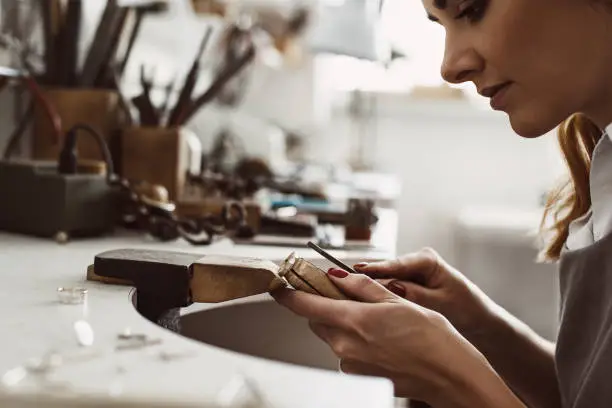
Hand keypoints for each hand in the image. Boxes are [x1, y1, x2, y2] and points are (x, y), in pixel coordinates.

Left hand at [271, 270, 494, 404]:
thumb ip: (361, 287)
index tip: (280, 285)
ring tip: (377, 320)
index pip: (304, 305)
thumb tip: (336, 275)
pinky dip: (355, 340)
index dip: (288, 293)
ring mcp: (351, 363)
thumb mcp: (397, 300)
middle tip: (348, 295)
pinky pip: (347, 351)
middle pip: (318, 320)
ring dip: (343, 323)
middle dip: (326, 305)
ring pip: (333, 335)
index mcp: (353, 321)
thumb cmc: (431, 338)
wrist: (450, 375)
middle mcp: (345, 345)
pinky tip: (381, 338)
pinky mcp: (359, 375)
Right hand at [355, 248, 495, 338]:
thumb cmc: (466, 309)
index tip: (357, 270)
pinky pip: (386, 290)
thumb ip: (416, 294)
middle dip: (366, 278)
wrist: (477, 321)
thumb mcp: (441, 302)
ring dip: (368, 288)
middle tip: (341, 281)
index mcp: (427, 260)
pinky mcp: (404, 286)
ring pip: (382, 281)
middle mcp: (414, 263)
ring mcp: (408, 274)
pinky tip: (360, 302)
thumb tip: (392, 286)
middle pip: (384, 270)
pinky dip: (376, 297)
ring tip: (345, 292)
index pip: (396, 264)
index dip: (376, 268)